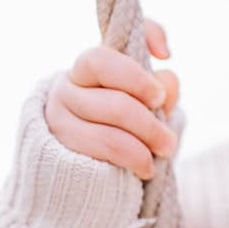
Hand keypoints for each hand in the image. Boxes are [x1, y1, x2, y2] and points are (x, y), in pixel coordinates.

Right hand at [45, 19, 179, 180]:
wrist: (99, 162)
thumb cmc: (130, 120)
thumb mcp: (149, 99)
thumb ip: (161, 82)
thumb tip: (165, 66)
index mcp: (87, 68)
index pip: (100, 60)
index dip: (133, 76)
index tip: (160, 95)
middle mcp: (65, 90)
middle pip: (115, 105)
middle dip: (150, 125)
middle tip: (168, 140)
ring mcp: (59, 122)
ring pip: (109, 135)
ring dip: (144, 147)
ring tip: (163, 153)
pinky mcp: (61, 152)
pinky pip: (104, 154)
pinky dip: (133, 160)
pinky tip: (145, 167)